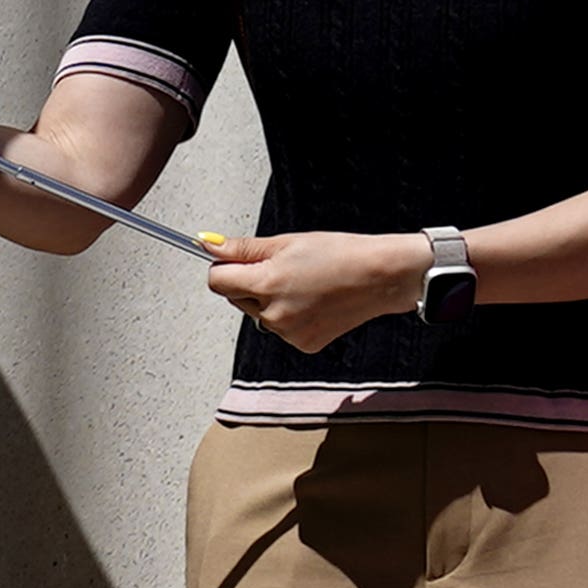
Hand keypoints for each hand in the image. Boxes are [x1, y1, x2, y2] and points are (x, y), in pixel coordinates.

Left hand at [201, 227, 431, 352]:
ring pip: (259, 315)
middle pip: (236, 298)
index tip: (237, 260)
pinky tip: (312, 302)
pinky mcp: (303, 344)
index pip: (217, 281)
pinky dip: (289, 316)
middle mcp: (273, 315)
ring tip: (303, 284)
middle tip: (282, 268)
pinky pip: (281, 329)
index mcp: (266, 285)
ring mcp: (288, 334)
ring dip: (270, 301)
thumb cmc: (338, 254)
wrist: (378, 277)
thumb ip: (243, 249)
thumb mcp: (286, 243)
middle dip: (249, 283)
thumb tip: (209, 247)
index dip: (225, 267)